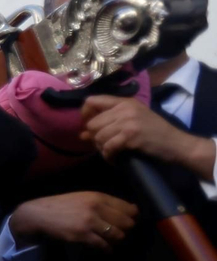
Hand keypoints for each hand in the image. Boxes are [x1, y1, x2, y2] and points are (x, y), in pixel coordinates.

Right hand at [9, 191, 138, 250]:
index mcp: (98, 197)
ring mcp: (90, 223)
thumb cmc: (62, 205)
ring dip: (117, 240)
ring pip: (118, 235)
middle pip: (127, 223)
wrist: (39, 214)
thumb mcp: (83, 197)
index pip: (128, 208)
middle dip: (127, 230)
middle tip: (120, 232)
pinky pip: (104, 245)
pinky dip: (107, 249)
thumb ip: (103, 203)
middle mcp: (96, 208)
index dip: (133, 216)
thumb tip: (130, 210)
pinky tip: (105, 248)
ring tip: (111, 240)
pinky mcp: (82, 236)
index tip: (130, 221)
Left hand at [80, 95, 213, 177]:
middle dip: (95, 138)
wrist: (178, 144)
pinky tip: (115, 159)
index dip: (85, 115)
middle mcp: (124, 108)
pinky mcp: (131, 135)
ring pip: (98, 136)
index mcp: (124, 102)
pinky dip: (108, 156)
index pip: (91, 101)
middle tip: (105, 146)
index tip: (90, 128)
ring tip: (112, 153)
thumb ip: (109, 123)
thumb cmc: (155, 133)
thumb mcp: (133, 121)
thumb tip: (82, 135)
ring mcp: (128, 121)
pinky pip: (108, 147)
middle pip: (92, 123)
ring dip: (102, 149)